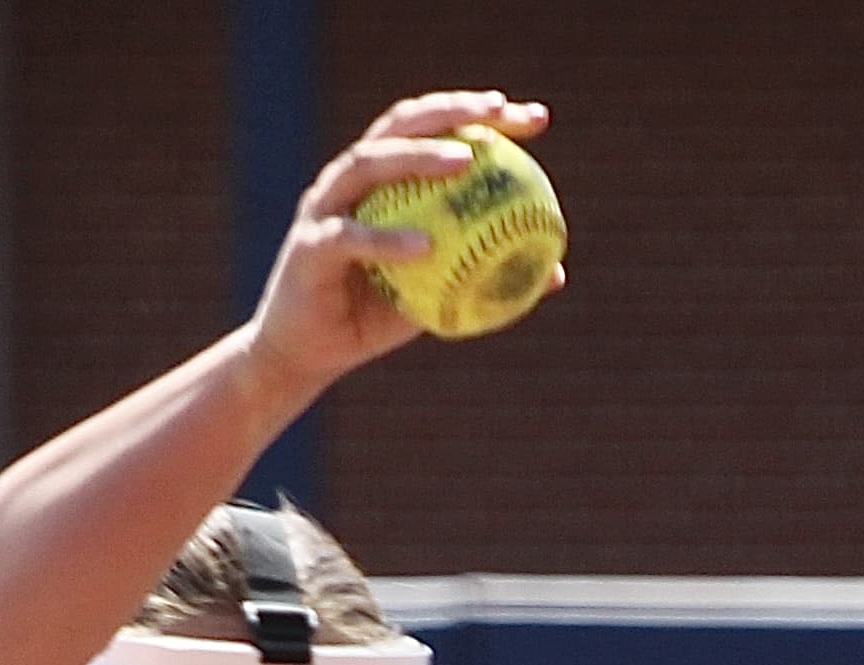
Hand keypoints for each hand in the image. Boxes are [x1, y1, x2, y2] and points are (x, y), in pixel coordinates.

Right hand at [236, 92, 558, 399]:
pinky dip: (387, 240)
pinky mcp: (307, 248)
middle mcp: (351, 180)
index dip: (484, 114)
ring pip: (368, 164)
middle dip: (453, 110)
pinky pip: (350, 239)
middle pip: (400, 124)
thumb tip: (557, 271)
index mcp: (384, 180)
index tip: (536, 119)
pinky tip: (427, 245)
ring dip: (416, 156)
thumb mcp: (442, 296)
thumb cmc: (373, 318)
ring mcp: (324, 208)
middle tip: (499, 113)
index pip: (436, 129)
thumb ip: (487, 273)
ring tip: (463, 162)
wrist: (307, 355)